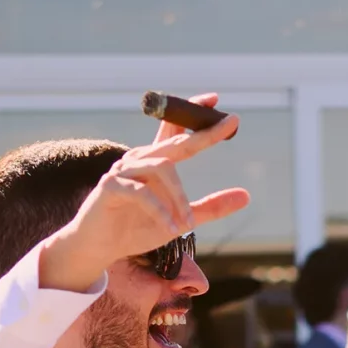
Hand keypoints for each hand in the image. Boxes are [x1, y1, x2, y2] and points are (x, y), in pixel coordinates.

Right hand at [37, 98, 249, 289]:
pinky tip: (173, 229)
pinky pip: (141, 193)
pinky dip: (160, 211)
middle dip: (203, 133)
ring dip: (180, 197)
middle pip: (175, 143)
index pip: (175, 130)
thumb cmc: (136, 229)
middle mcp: (139, 159)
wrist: (100, 248)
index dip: (193, 112)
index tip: (216, 99)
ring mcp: (123, 171)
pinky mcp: (110, 188)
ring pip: (162, 169)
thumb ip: (210, 208)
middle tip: (229, 124)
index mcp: (154, 162)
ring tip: (188, 223)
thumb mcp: (181, 220)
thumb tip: (246, 195)